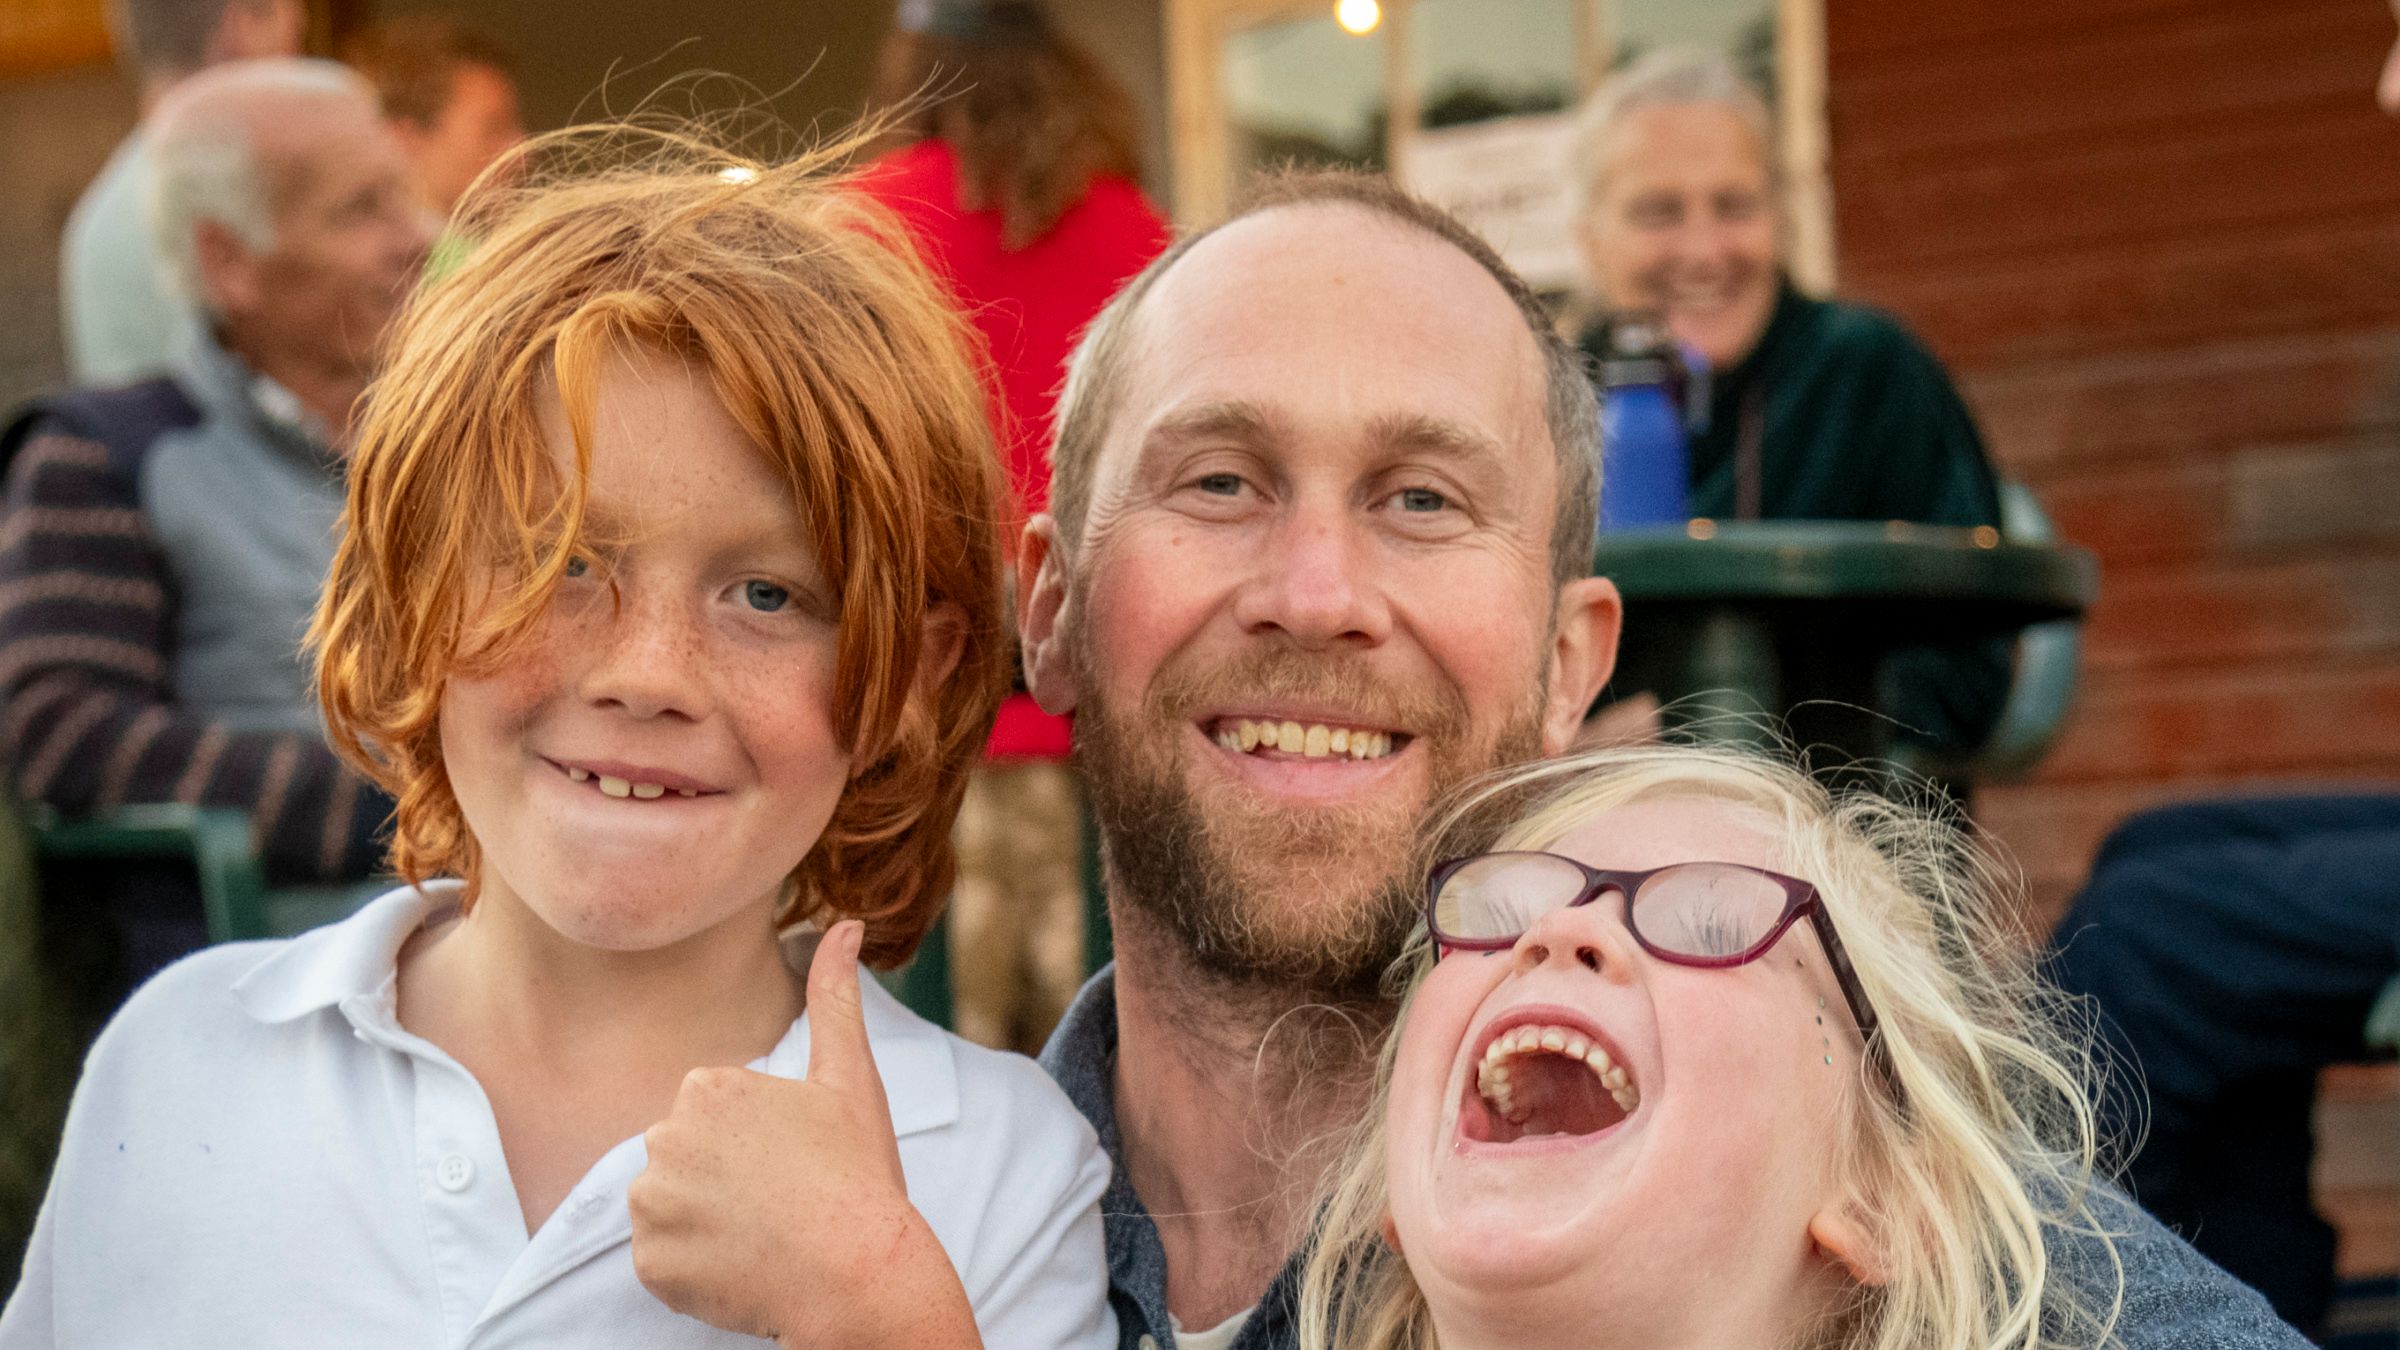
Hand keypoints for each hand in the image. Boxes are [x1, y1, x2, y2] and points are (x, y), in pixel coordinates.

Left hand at [629, 920, 981, 1348]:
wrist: (858, 1273)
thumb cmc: (858, 1174)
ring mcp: (653, 1204)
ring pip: (671, 1207)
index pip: (713, 1114)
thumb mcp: (850, 1079)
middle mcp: (665, 1137)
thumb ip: (834, 997)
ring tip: (763, 1236)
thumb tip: (843, 923)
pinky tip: (743, 1266)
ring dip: (706, 1223)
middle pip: (686, 1158)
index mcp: (707, 1087)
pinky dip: (695, 1269)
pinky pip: (663, 1261)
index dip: (756, 1142)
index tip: (793, 1162)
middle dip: (724, 1180)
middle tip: (782, 1202)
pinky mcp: (650, 1263)